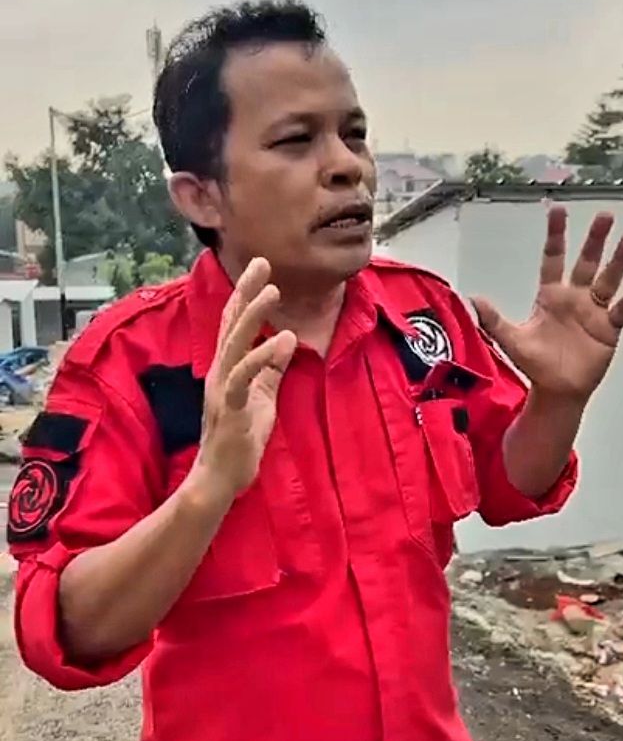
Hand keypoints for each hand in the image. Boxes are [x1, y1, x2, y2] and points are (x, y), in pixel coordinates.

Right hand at [190, 258, 296, 504]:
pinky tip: (282, 339)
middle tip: (261, 262)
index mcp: (226, 368)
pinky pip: (245, 376)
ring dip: (253, 314)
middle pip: (230, 323)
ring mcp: (223, 388)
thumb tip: (284, 341)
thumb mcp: (262, 398)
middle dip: (246, 291)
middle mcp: (220, 372)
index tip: (259, 269)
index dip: (244, 295)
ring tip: (273, 290)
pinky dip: (263, 355)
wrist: (219, 478)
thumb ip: (270, 370)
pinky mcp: (232, 407)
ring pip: (236, 342)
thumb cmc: (238, 440)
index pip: (233, 324)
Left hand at [471, 206, 622, 401]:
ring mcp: (594, 312)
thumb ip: (494, 320)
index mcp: (551, 296)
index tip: (557, 210)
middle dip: (595, 240)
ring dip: (619, 260)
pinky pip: (621, 310)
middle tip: (605, 215)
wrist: (557, 392)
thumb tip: (473, 298)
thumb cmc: (535, 365)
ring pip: (609, 280)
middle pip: (587, 262)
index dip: (556, 235)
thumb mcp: (511, 340)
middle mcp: (575, 298)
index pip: (553, 258)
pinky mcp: (609, 329)